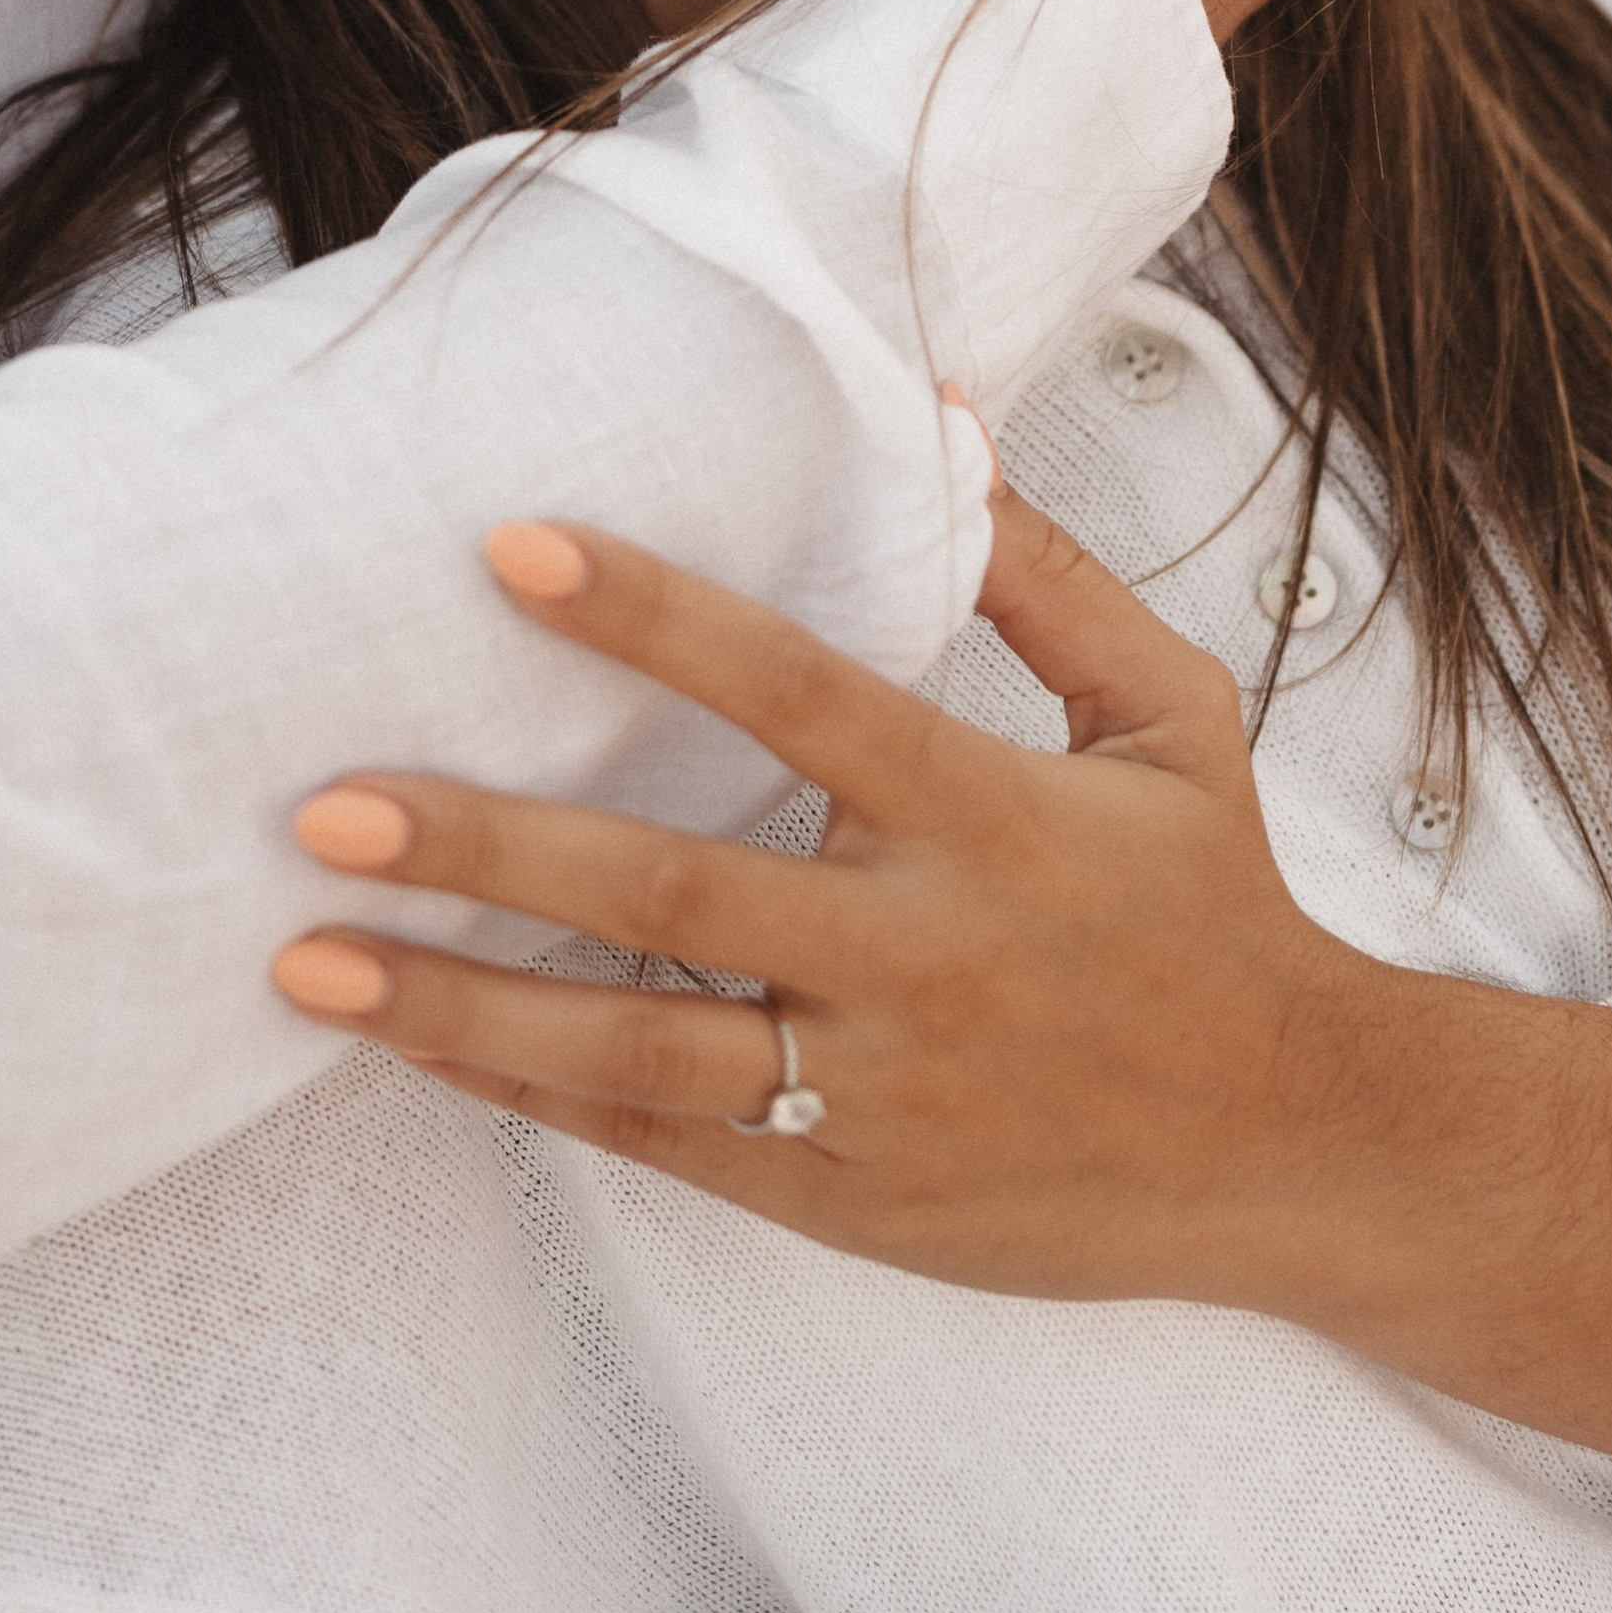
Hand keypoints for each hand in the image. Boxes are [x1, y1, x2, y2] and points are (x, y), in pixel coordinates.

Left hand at [273, 495, 1611, 1482]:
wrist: (1306, 1152)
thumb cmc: (1217, 905)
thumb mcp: (1167, 719)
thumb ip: (1044, 578)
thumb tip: (942, 415)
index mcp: (987, 816)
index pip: (793, 693)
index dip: (651, 617)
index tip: (508, 546)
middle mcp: (917, 958)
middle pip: (671, 894)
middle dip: (486, 847)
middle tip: (323, 800)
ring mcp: (873, 1094)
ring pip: (635, 1050)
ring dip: (459, 1005)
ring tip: (305, 959)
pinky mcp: (848, 1197)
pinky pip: (666, 1144)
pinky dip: (538, 1094)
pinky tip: (419, 1049)